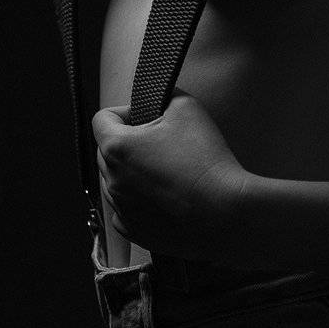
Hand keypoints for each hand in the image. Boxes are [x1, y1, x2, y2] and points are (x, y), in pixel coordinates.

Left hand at [92, 88, 250, 260]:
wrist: (226, 213)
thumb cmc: (206, 160)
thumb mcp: (187, 107)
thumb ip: (163, 95)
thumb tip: (158, 98)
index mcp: (117, 148)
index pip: (101, 119)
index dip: (124, 111)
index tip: (147, 117)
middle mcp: (112, 181)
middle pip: (106, 151)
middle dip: (128, 141)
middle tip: (161, 143)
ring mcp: (122, 209)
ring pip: (115, 181)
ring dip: (132, 172)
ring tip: (166, 171)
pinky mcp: (135, 232)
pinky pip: (126, 210)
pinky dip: (139, 201)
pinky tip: (165, 196)